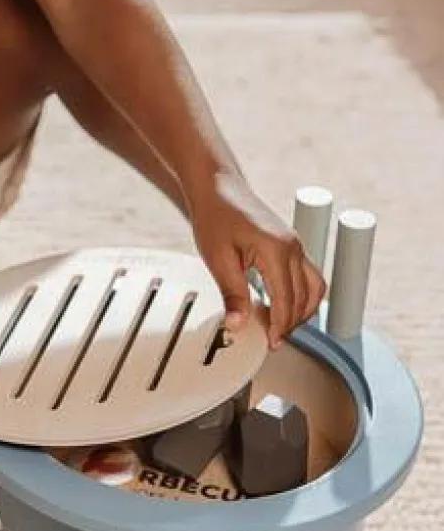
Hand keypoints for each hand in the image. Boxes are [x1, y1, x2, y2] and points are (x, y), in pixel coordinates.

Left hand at [187, 172, 325, 348]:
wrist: (218, 188)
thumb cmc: (216, 217)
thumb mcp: (218, 259)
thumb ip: (232, 294)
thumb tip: (238, 324)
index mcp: (277, 250)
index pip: (286, 300)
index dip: (279, 326)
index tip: (269, 342)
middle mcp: (293, 247)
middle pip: (304, 298)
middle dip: (290, 322)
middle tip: (271, 339)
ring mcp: (296, 245)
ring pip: (315, 288)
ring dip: (302, 311)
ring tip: (280, 326)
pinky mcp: (292, 244)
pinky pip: (308, 276)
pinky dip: (301, 295)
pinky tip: (283, 305)